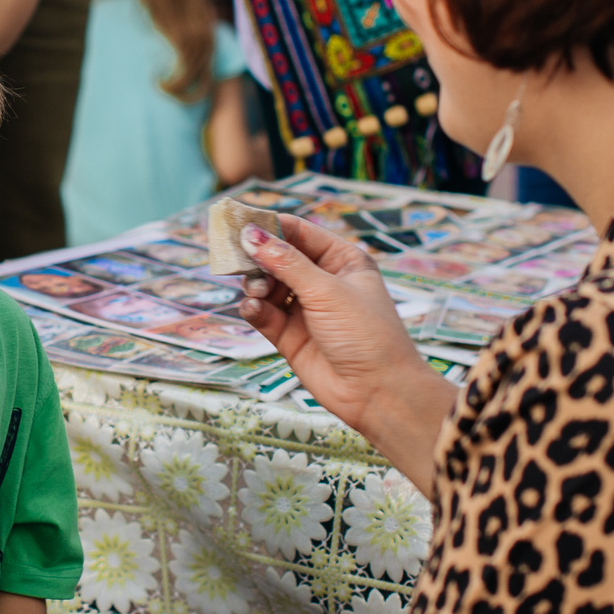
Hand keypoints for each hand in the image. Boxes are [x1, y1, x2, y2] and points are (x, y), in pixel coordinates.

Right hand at [237, 216, 456, 479]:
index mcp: (342, 260)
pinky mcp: (290, 336)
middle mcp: (323, 282)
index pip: (299, 232)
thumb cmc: (366, 335)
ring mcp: (306, 309)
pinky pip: (264, 314)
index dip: (270, 225)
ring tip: (257, 292)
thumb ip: (286, 263)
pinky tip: (254, 310)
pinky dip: (255, 309)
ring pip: (267, 286)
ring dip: (256, 285)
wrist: (377, 392)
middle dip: (258, 258)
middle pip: (278, 258)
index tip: (239, 221)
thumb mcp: (327, 291)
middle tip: (236, 257)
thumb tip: (252, 235)